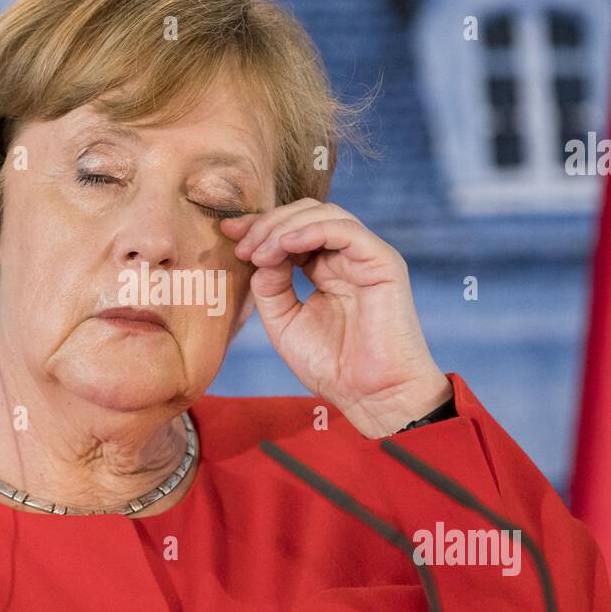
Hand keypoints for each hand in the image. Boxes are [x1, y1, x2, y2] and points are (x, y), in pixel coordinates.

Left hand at [221, 199, 452, 438]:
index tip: (228, 233)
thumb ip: (270, 288)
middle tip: (241, 245)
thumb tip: (260, 256)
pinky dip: (312, 230)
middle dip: (267, 223)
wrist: (372, 396)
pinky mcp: (383, 261)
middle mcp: (346, 257)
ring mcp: (365, 257)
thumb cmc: (333, 366)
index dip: (259, 227)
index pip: (291, 231)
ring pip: (324, 214)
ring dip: (284, 227)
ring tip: (259, 251)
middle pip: (305, 215)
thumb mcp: (285, 323)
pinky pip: (346, 230)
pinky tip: (286, 245)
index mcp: (325, 269)